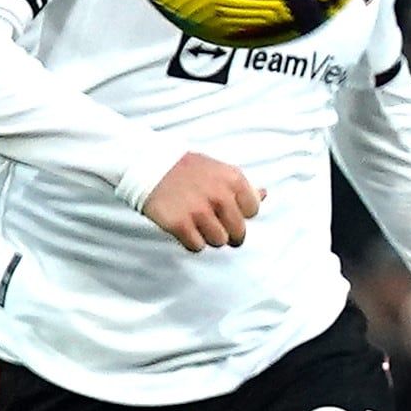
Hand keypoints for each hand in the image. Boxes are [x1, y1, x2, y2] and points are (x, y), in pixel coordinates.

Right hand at [143, 153, 263, 252]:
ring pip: (219, 241)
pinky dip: (192, 242)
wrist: (147, 164)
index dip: (240, 214)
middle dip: (229, 232)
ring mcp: (199, 210)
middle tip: (215, 225)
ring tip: (198, 225)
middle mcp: (220, 195)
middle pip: (238, 231)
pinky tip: (186, 229)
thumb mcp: (219, 170)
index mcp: (234, 180)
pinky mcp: (179, 224)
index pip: (253, 211)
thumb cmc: (188, 169)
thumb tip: (263, 195)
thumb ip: (242, 185)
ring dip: (209, 237)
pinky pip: (197, 247)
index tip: (227, 210)